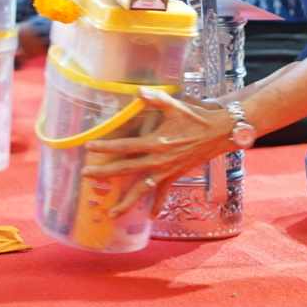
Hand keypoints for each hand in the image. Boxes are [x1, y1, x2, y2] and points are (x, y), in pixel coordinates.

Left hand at [82, 89, 234, 218]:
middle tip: (86, 176)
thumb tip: (139, 91)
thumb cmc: (197, 118)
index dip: (106, 147)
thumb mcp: (176, 106)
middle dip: (104, 173)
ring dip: (126, 202)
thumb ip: (157, 99)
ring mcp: (166, 171)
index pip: (125, 146)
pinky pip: (163, 193)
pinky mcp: (175, 176)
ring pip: (141, 189)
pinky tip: (151, 216)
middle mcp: (158, 160)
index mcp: (155, 142)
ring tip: (111, 213)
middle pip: (126, 169)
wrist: (220, 133)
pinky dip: (157, 204)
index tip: (89, 148)